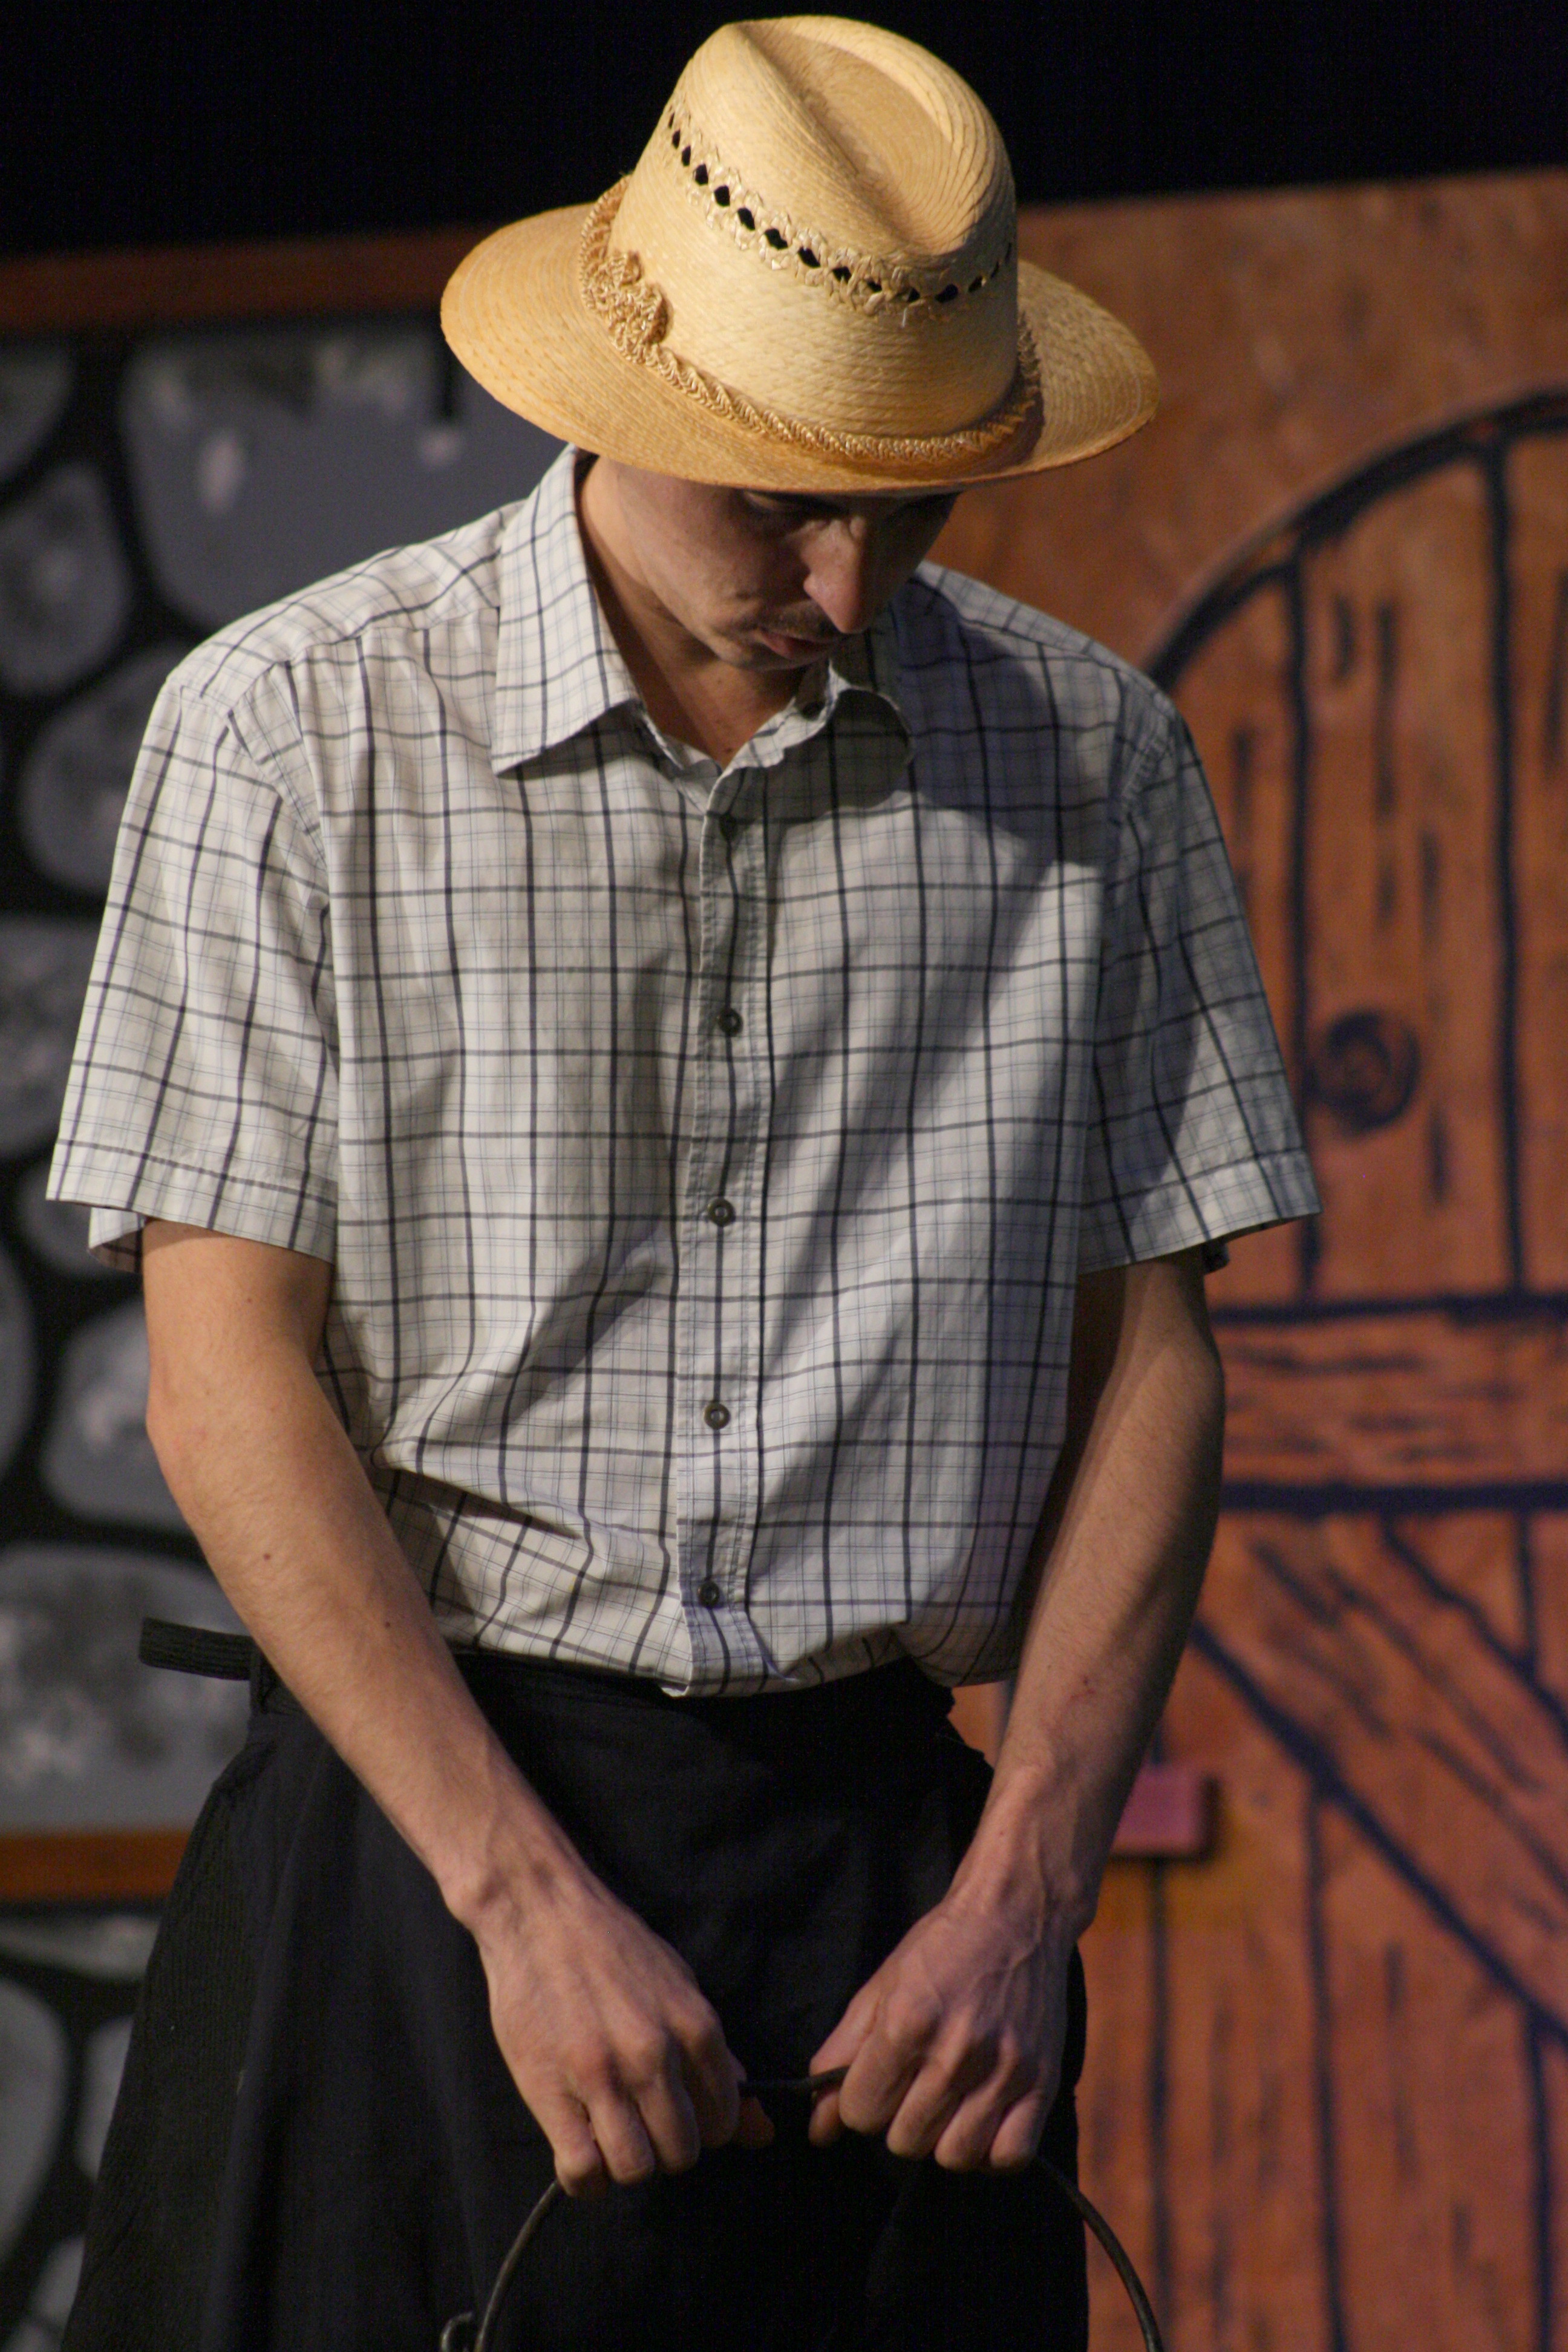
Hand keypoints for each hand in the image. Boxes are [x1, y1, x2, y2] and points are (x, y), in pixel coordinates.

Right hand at [471, 1856, 772, 2195]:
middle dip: (663, 2145)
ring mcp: (601, 2075)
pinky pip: (582, 2169)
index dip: (699, 2124)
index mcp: (695, 2027)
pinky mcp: (549, 2091)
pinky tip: (578, 2147)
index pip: (722, 2122)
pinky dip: (584, 2176)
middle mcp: (654, 2054)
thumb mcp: (680, 1989)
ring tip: (607, 2131)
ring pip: (635, 2168)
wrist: (540, 1911)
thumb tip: (761, 2133)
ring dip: (624, 2160)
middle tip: (637, 2117)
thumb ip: (718, 2062)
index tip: (673, 2107)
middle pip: (680, 2153)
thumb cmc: (613, 1949)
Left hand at [805, 1887, 1072, 2170]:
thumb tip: (817, 2130)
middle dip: (899, 2119)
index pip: (861, 2113)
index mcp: (906, 2023)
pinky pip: (1010, 2157)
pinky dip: (992, 2152)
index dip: (860, 2102)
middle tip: (915, 2085)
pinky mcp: (1043, 2082)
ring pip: (954, 2157)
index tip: (876, 2080)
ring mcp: (1004, 2071)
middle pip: (905, 2141)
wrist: (1018, 1914)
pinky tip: (983, 2120)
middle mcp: (955, 2053)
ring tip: (948, 2104)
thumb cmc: (942, 1948)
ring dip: (943, 2138)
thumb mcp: (880, 1987)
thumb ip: (841, 2055)